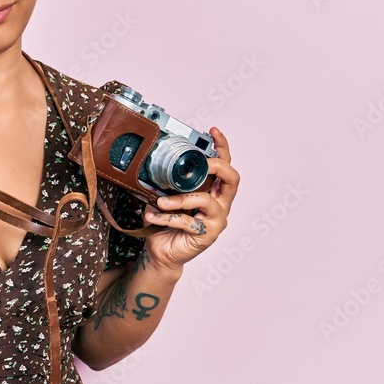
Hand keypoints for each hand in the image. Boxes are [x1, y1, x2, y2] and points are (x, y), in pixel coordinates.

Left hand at [142, 126, 238, 271]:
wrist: (162, 252)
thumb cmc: (166, 224)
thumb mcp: (166, 197)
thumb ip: (166, 183)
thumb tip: (151, 164)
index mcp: (213, 191)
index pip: (225, 166)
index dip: (222, 147)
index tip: (213, 131)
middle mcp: (220, 204)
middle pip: (232, 179)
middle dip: (216, 166)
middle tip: (200, 164)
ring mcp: (216, 220)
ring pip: (205, 200)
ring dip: (180, 198)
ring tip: (160, 201)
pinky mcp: (207, 235)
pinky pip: (187, 221)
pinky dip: (166, 217)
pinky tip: (152, 216)